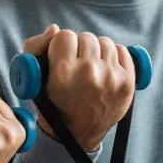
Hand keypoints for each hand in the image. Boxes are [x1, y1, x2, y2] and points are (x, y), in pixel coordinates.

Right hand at [20, 24, 135, 150]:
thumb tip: (55, 29)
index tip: (61, 57)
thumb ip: (36, 47)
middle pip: (86, 37)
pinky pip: (123, 51)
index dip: (61, 45)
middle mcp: (89, 74)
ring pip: (105, 42)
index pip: (64, 35)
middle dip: (80, 47)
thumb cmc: (54, 102)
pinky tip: (105, 69)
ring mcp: (111, 78)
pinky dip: (114, 56)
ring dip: (97, 51)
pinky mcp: (128, 82)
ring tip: (91, 67)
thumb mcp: (34, 79)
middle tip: (77, 63)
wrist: (78, 134)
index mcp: (63, 73)